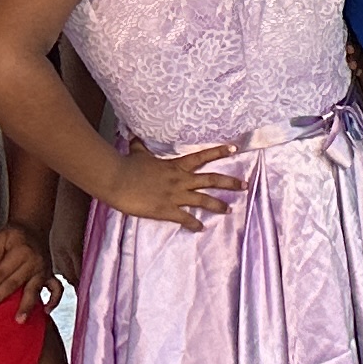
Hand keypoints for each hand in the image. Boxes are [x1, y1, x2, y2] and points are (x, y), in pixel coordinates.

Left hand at [0, 222, 63, 319]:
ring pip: (34, 290)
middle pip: (14, 283)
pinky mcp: (50, 275)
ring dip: (27, 306)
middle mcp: (34, 262)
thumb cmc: (12, 234)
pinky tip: (45, 311)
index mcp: (20, 252)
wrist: (34, 227)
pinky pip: (56, 289)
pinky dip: (54, 300)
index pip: (0, 272)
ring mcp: (44, 270)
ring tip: (19, 321)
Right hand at [105, 144, 246, 230]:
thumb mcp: (137, 153)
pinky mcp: (166, 210)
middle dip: (230, 183)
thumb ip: (140, 146)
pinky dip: (194, 224)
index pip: (202, 157)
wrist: (116, 179)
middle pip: (211, 180)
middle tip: (245, 185)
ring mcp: (175, 195)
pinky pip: (185, 218)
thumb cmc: (127, 166)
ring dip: (218, 205)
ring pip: (203, 200)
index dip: (219, 152)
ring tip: (230, 209)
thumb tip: (134, 135)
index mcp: (176, 166)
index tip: (235, 149)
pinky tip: (201, 228)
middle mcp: (180, 180)